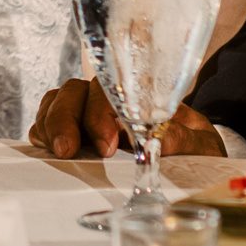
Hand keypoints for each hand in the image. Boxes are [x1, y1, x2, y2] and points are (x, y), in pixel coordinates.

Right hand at [27, 79, 227, 158]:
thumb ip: (184, 140)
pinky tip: (47, 148)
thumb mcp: (202, 146)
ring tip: (58, 152)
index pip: (112, 87)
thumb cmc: (196, 148)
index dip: (101, 112)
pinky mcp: (75, 132)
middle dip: (66, 118)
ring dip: (51, 123)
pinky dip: (42, 129)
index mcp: (143, 95)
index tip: (107, 146)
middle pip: (77, 90)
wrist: (196, 158)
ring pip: (59, 100)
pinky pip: (48, 120)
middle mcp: (113, 99)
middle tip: (67, 150)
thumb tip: (158, 141)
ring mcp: (91, 113)